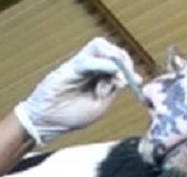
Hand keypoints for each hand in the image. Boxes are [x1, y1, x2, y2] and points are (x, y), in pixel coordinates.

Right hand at [14, 38, 138, 145]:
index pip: (118, 63)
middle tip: (130, 74)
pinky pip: (89, 58)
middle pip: (112, 51)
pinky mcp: (71, 66)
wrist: (48, 121)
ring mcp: (80, 65)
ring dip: (114, 57)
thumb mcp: (99, 106)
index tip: (138, 80)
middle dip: (125, 60)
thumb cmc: (71, 116)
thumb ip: (110, 90)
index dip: (129, 68)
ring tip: (118, 71)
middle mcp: (91, 68)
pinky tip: (110, 72)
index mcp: (98, 78)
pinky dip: (103, 63)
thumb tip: (122, 77)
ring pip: (101, 46)